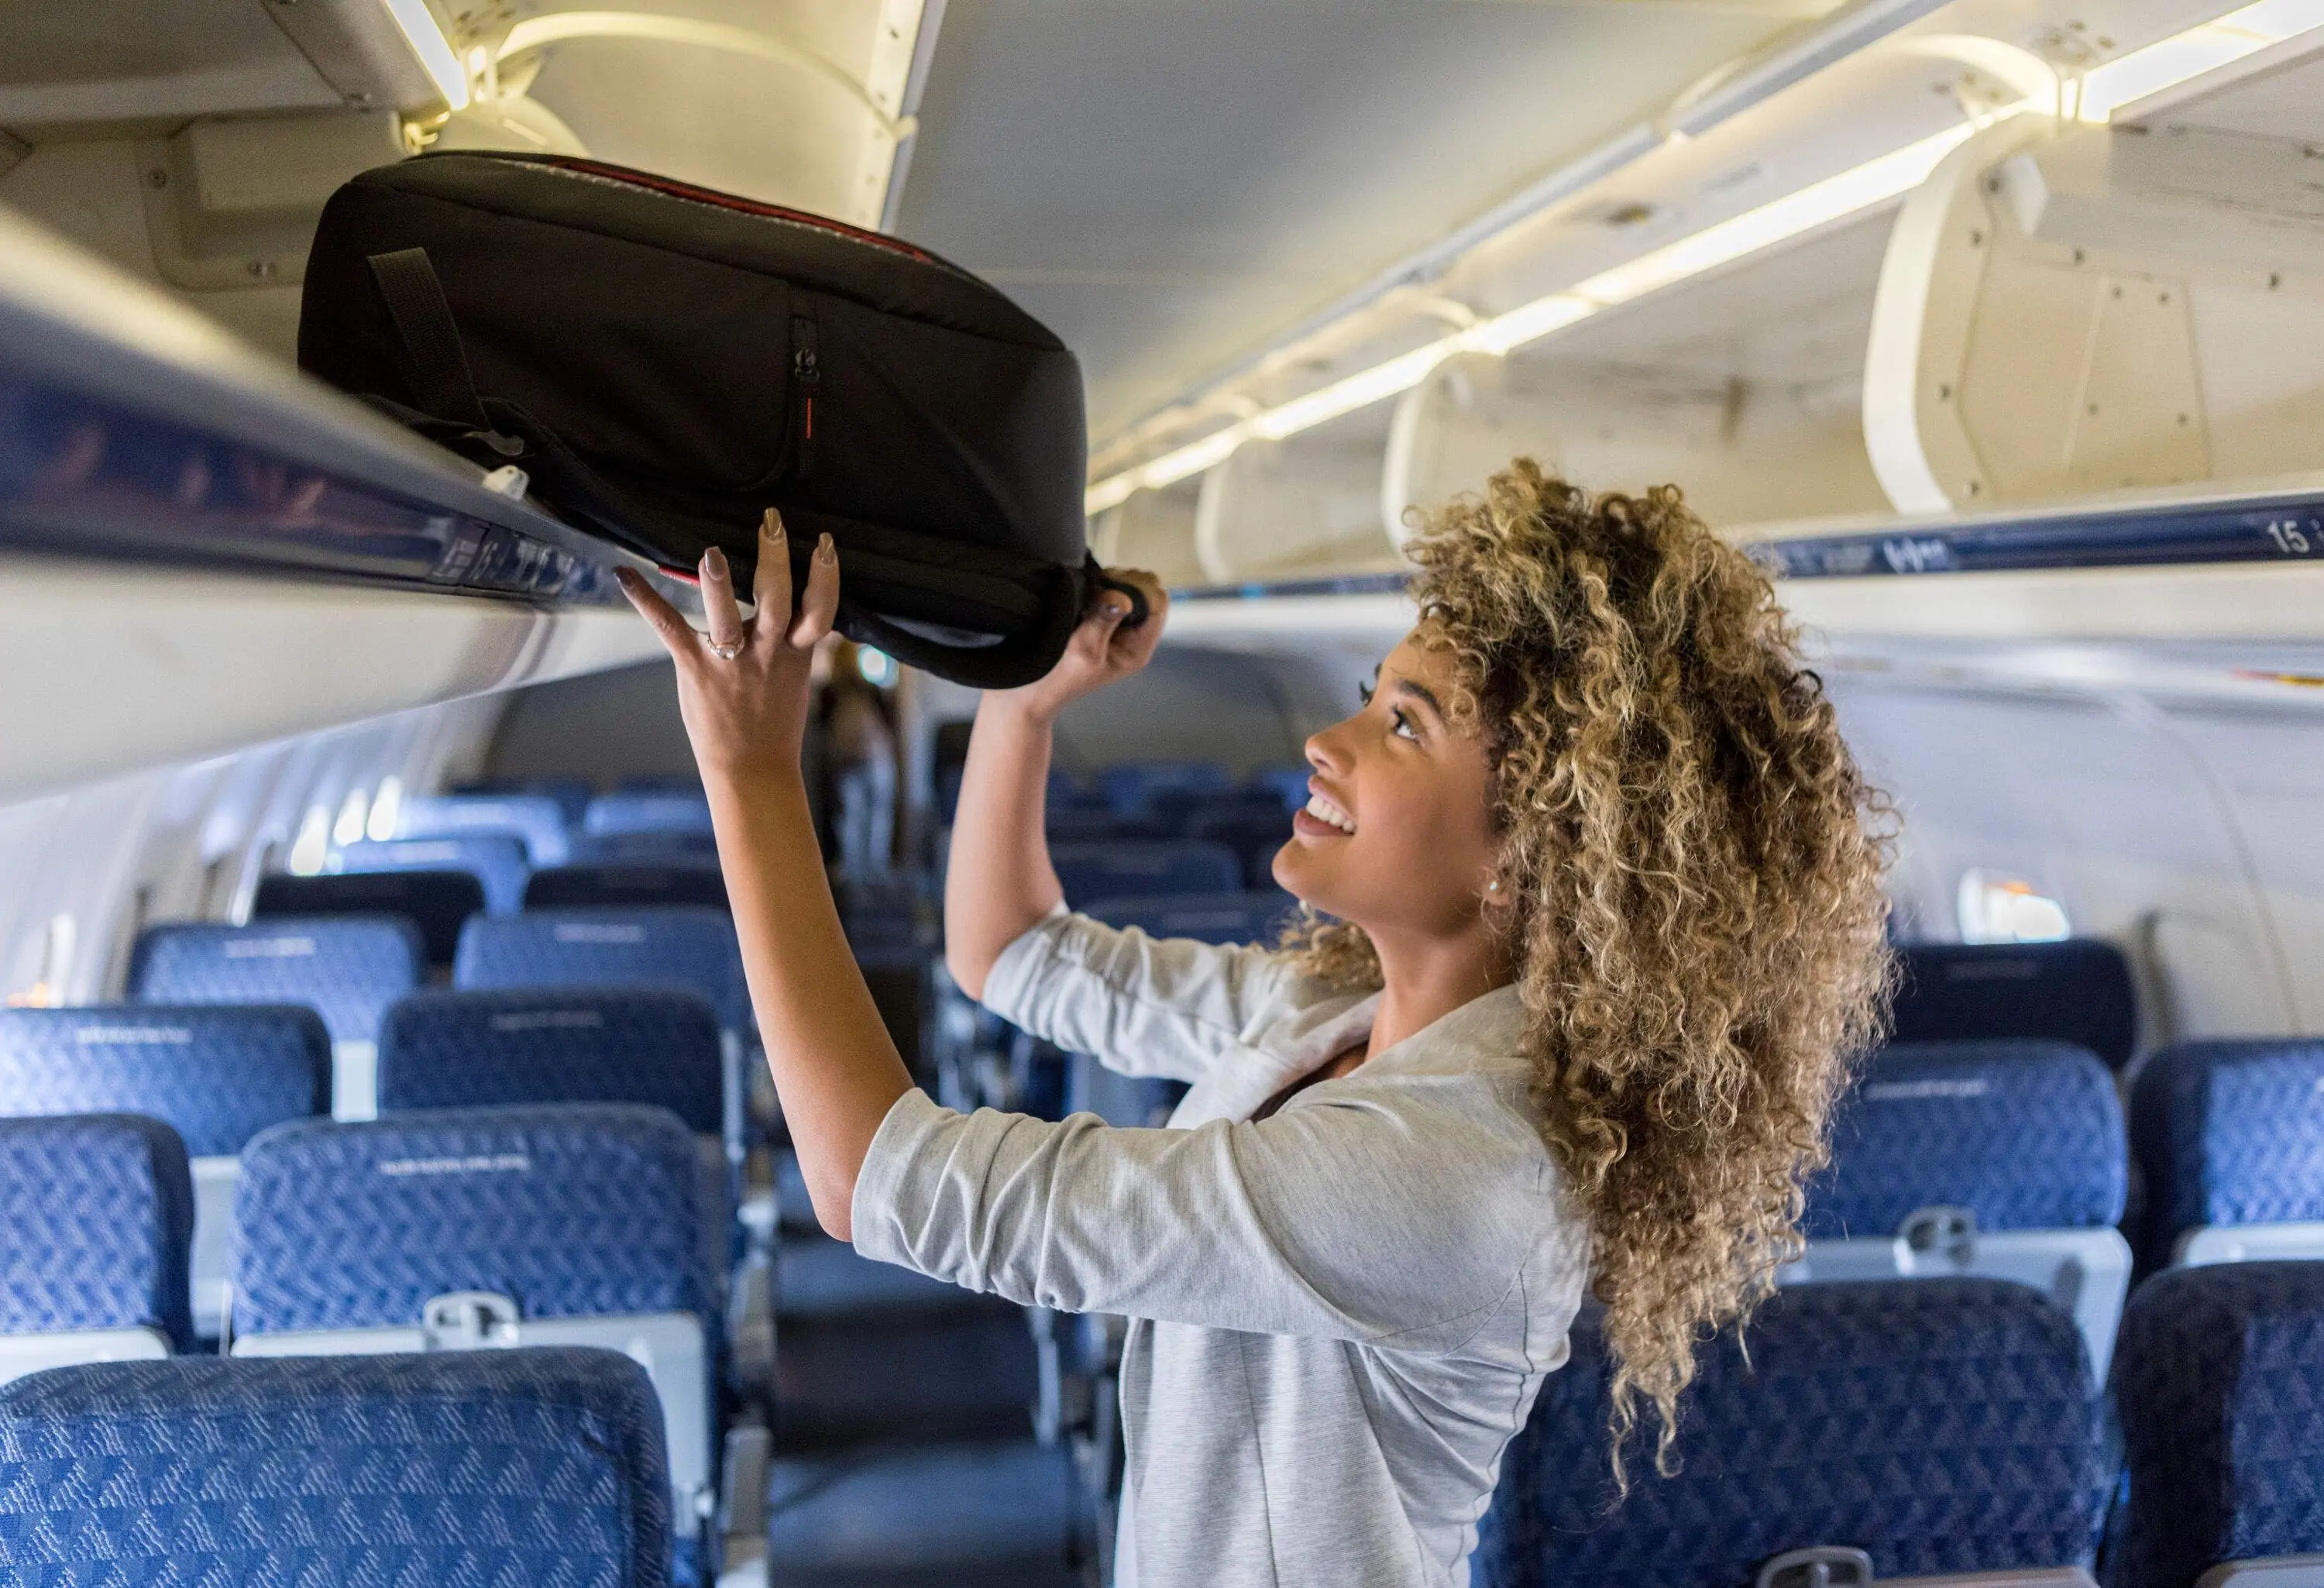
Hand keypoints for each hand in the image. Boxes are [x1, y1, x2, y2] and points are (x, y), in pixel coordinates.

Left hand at [616, 508, 838, 783]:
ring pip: (726, 617)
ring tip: (711, 554)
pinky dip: (645, 599)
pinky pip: (669, 628)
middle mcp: (766, 652)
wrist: (753, 768)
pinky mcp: (695, 668)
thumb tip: (802, 606)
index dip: (826, 576)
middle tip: (772, 523)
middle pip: (777, 600)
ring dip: (718, 585)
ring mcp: (730, 661)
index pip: (820, 609)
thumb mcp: (796, 676)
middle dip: (775, 560)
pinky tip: (625, 573)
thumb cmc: (774, 721)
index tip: (825, 543)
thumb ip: (794, 639)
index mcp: (796, 652)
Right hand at [991, 569, 1167, 722]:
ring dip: (1106, 582)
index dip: (1139, 588)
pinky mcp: (1094, 618)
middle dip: (1123, 582)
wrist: (1026, 691)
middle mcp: (1130, 635)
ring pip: (1125, 587)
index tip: (1110, 588)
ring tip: (1083, 593)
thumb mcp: (1082, 650)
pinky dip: (1094, 586)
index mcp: (1137, 648)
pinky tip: (1077, 592)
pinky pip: (1105, 591)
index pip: (1158, 603)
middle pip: (1145, 590)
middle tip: (1094, 590)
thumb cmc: (1054, 678)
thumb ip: (1104, 621)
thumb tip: (1123, 597)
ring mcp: (1113, 626)